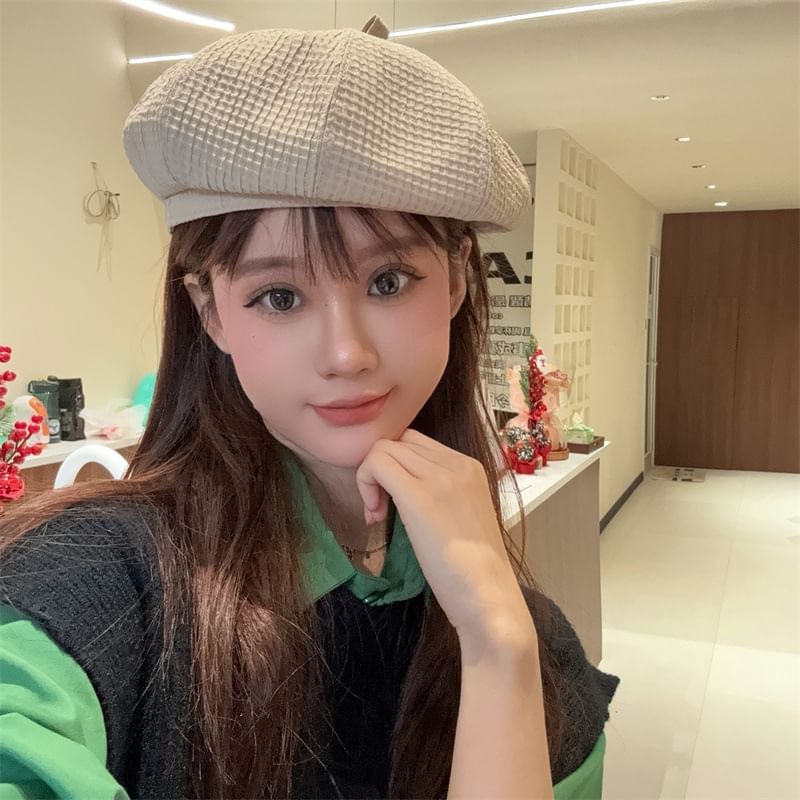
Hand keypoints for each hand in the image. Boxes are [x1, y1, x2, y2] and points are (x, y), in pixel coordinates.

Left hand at [355, 428, 536, 657]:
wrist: (489, 596)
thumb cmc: (474, 569)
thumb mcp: (461, 514)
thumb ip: (440, 492)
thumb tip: (403, 485)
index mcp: (470, 467)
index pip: (416, 442)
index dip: (397, 467)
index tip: (395, 502)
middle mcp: (457, 464)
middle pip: (398, 441)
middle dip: (381, 471)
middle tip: (382, 510)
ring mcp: (440, 478)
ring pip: (383, 448)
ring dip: (370, 479)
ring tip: (379, 516)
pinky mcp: (420, 497)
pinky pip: (376, 464)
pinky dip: (365, 485)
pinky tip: (374, 516)